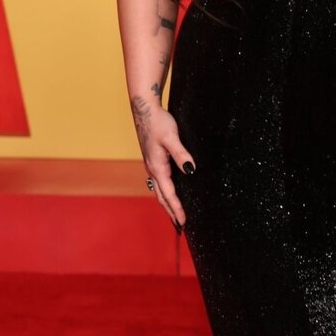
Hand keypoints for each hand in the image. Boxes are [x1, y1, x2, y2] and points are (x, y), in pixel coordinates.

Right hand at [130, 95, 195, 229]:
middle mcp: (153, 169)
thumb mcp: (171, 137)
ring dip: (168, 202)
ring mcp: (152, 164)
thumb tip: (190, 170)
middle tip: (180, 226)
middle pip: (163, 196)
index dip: (176, 208)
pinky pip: (160, 180)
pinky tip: (171, 190)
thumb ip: (181, 154)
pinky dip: (166, 191)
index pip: (169, 193)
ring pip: (160, 189)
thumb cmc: (158, 122)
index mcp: (157, 167)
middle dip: (171, 211)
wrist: (145, 110)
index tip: (183, 222)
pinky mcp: (154, 159)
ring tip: (175, 213)